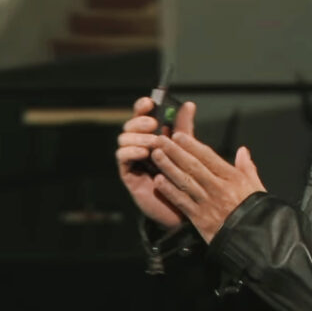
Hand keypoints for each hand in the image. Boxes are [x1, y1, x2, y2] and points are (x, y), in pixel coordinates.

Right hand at [115, 97, 196, 229]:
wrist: (182, 208)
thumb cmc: (183, 177)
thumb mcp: (185, 149)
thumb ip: (184, 128)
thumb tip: (189, 105)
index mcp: (152, 136)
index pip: (141, 115)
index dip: (142, 106)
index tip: (149, 102)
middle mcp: (139, 145)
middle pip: (129, 125)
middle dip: (139, 121)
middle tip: (153, 124)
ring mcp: (132, 159)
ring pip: (123, 139)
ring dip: (138, 137)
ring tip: (154, 142)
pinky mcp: (128, 173)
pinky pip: (122, 157)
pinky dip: (131, 151)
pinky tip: (144, 153)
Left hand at [151, 131, 265, 242]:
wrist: (253, 240)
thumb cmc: (256, 213)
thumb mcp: (256, 187)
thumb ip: (247, 167)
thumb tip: (243, 151)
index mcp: (232, 178)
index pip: (208, 157)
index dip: (191, 145)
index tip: (178, 136)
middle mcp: (218, 187)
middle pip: (192, 166)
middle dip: (174, 151)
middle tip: (159, 140)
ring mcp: (207, 203)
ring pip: (184, 181)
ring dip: (168, 167)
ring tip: (155, 155)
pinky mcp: (199, 218)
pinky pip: (182, 201)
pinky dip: (169, 191)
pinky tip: (158, 181)